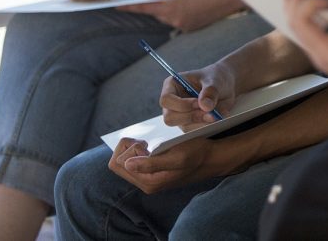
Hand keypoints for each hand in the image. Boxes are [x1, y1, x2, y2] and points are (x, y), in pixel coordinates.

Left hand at [107, 136, 232, 193]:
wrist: (210, 158)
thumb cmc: (195, 154)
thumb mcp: (175, 156)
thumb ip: (151, 163)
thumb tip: (127, 165)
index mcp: (148, 182)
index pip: (118, 164)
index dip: (128, 149)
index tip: (146, 145)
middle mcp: (145, 184)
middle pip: (117, 164)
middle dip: (128, 148)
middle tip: (147, 144)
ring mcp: (148, 179)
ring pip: (124, 161)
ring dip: (134, 149)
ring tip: (150, 146)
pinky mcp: (151, 173)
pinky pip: (133, 161)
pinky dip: (139, 151)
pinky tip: (153, 149)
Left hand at [117, 0, 240, 31]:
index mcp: (169, 7)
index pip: (144, 8)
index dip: (129, 7)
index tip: (116, 6)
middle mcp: (174, 19)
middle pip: (156, 14)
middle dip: (155, 5)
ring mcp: (183, 26)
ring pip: (167, 17)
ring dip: (167, 8)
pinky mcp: (191, 28)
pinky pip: (177, 21)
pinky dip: (177, 13)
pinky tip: (187, 4)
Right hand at [159, 61, 237, 127]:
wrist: (226, 86)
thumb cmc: (216, 78)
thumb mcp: (215, 80)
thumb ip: (210, 91)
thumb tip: (205, 106)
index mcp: (172, 86)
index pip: (166, 100)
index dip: (181, 104)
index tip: (198, 103)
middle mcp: (173, 102)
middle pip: (170, 118)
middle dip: (190, 117)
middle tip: (210, 113)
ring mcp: (180, 115)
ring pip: (184, 127)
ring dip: (201, 123)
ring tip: (216, 115)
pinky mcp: (190, 124)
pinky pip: (195, 132)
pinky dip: (206, 127)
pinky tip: (216, 118)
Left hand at [284, 0, 327, 113]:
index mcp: (325, 54)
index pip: (300, 23)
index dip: (307, 3)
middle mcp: (321, 53)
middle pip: (294, 22)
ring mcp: (327, 53)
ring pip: (301, 25)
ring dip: (301, 5)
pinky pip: (314, 30)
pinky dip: (312, 14)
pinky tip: (318, 5)